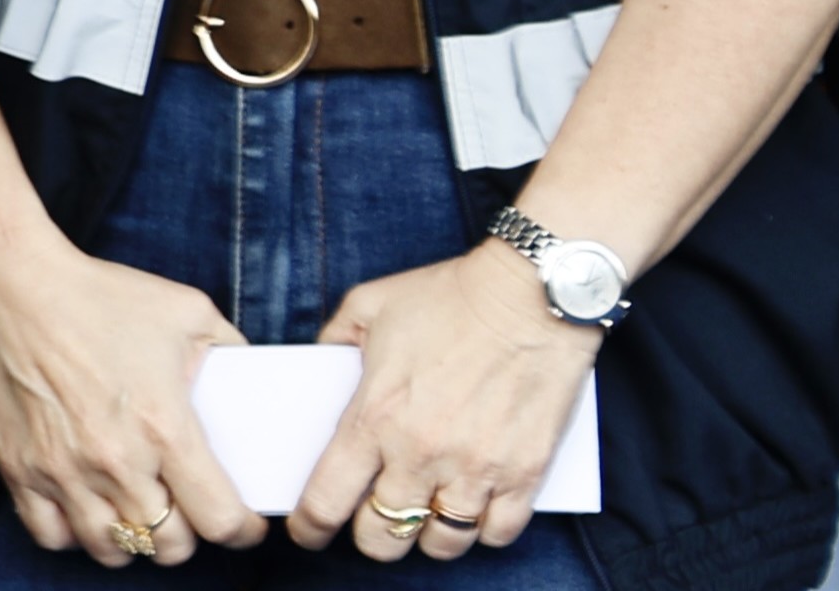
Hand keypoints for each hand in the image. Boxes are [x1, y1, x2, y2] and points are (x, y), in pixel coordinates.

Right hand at [0, 239, 260, 565]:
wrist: (10, 283)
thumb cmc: (98, 295)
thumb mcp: (188, 312)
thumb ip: (231, 353)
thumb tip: (252, 385)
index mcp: (163, 427)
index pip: (219, 520)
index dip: (242, 529)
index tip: (243, 522)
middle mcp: (115, 460)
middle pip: (169, 547)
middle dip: (190, 536)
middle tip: (189, 511)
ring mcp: (62, 469)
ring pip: (113, 549)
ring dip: (135, 538)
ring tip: (139, 511)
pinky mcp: (19, 468)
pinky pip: (52, 535)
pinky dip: (76, 533)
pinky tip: (88, 507)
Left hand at [296, 246, 594, 560]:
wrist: (530, 294)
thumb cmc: (447, 295)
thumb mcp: (367, 305)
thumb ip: (333, 341)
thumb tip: (319, 368)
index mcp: (374, 416)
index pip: (327, 499)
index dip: (310, 526)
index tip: (308, 532)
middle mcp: (421, 453)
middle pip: (383, 535)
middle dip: (371, 538)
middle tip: (371, 523)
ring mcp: (476, 468)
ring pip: (442, 544)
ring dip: (427, 538)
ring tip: (423, 519)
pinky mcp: (525, 472)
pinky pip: (498, 533)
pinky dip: (482, 532)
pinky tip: (472, 513)